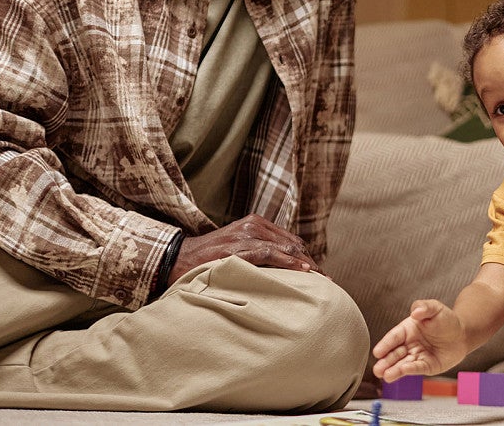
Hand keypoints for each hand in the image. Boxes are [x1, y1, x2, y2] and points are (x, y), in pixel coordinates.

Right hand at [170, 213, 320, 284]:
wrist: (177, 260)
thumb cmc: (209, 260)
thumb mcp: (238, 250)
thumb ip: (259, 253)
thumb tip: (285, 271)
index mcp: (255, 223)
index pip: (290, 240)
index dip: (306, 256)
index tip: (320, 273)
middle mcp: (253, 226)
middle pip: (292, 243)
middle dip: (310, 262)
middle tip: (326, 280)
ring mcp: (245, 236)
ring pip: (285, 248)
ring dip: (305, 264)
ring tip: (321, 279)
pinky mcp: (238, 248)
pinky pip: (269, 254)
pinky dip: (288, 262)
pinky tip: (302, 271)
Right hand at [372, 299, 467, 381]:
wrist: (463, 334)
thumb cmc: (447, 320)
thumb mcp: (435, 308)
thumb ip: (424, 307)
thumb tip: (415, 312)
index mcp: (407, 329)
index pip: (393, 337)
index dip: (385, 344)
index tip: (377, 352)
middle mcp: (409, 344)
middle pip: (394, 353)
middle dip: (385, 362)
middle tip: (377, 369)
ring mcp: (417, 356)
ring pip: (403, 363)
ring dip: (394, 369)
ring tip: (385, 375)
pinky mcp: (426, 366)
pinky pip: (417, 368)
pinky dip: (409, 370)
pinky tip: (402, 372)